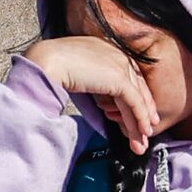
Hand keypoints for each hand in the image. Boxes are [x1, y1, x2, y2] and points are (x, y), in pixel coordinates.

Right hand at [21, 34, 163, 151]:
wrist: (46, 62)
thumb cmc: (51, 66)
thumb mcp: (78, 72)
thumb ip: (92, 81)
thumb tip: (97, 99)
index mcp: (107, 50)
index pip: (128, 77)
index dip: (135, 98)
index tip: (136, 115)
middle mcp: (117, 55)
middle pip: (137, 88)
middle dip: (142, 113)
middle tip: (145, 132)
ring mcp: (120, 65)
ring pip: (136, 98)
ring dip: (139, 123)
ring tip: (140, 142)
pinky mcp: (119, 79)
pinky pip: (133, 103)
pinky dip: (138, 120)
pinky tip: (140, 133)